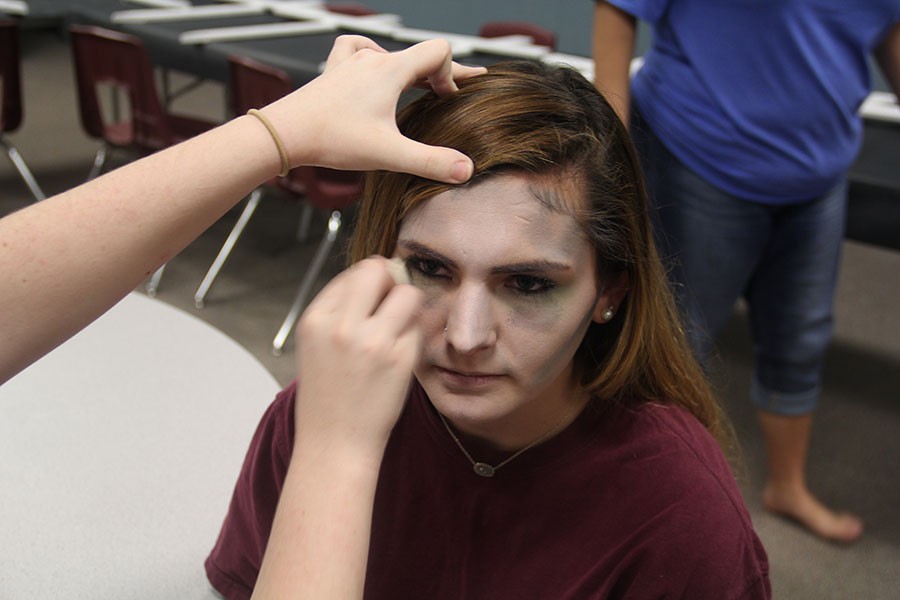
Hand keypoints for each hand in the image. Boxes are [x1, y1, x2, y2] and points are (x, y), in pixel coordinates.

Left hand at [262, 35, 485, 183]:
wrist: (285, 134)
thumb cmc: (333, 139)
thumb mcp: (389, 155)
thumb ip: (431, 162)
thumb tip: (466, 170)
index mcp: (391, 70)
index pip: (438, 52)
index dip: (452, 74)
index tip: (446, 101)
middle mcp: (372, 59)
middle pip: (418, 54)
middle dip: (438, 75)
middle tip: (452, 93)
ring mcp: (350, 63)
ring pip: (391, 54)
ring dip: (409, 69)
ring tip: (417, 87)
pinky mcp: (333, 72)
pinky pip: (358, 50)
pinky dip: (372, 58)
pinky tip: (372, 71)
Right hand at [292, 257, 423, 458]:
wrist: (335, 444)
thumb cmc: (327, 396)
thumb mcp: (316, 344)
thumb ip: (339, 309)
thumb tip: (377, 273)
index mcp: (315, 319)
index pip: (353, 272)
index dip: (369, 283)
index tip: (373, 300)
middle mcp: (341, 326)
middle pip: (379, 270)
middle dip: (390, 281)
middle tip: (391, 304)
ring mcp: (372, 342)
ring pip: (407, 293)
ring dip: (407, 307)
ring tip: (397, 330)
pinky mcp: (400, 359)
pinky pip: (418, 327)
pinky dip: (413, 336)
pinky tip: (399, 356)